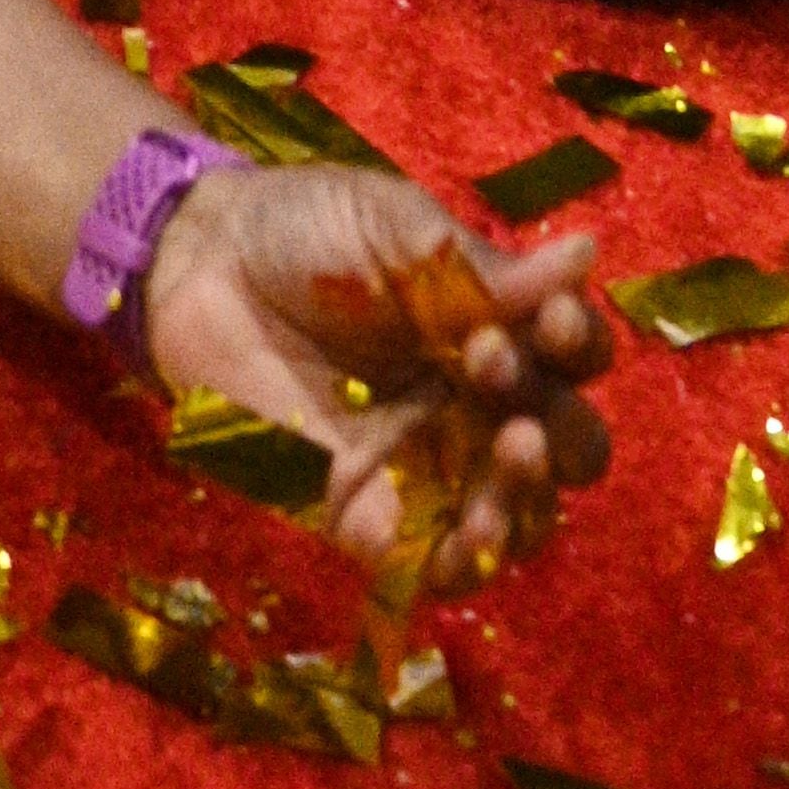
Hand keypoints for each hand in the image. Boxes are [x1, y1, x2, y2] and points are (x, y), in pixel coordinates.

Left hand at [142, 165, 610, 606]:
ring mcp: (424, 466)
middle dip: (561, 428)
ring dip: (528, 498)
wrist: (200, 264)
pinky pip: (434, 561)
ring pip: (514, 515)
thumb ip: (482, 265)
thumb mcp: (396, 226)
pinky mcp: (366, 514)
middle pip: (563, 446)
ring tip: (509, 453)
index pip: (572, 359)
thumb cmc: (305, 229)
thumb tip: (587, 255)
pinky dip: (466, 560)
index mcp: (493, 329)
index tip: (552, 323)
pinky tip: (472, 531)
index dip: (578, 347)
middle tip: (503, 381)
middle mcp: (473, 407)